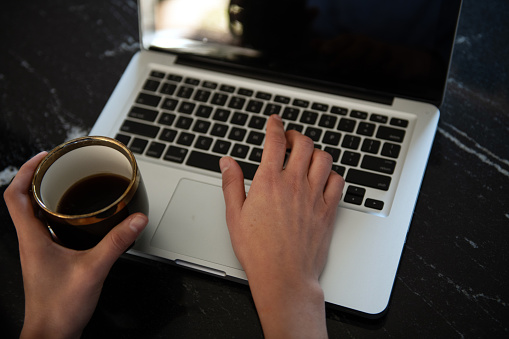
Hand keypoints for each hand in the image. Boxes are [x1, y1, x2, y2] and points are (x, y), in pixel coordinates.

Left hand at [4, 152, 148, 338]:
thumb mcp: (94, 269)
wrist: (52, 333)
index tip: (44, 156)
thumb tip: (135, 219)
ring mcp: (37, 250)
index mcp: (32, 238)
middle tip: (58, 165)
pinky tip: (79, 217)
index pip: (14, 195)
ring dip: (47, 195)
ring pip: (34, 213)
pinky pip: (47, 227)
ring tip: (68, 183)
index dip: (25, 171)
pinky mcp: (47, 258)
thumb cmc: (60, 307)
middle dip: (38, 177)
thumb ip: (117, 242)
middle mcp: (30, 241)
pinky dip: (58, 214)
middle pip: (23, 199)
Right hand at [220, 115, 344, 337]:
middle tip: (290, 140)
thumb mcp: (235, 215)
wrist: (284, 276)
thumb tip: (227, 162)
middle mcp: (294, 184)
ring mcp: (313, 196)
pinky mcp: (327, 211)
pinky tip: (323, 179)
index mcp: (269, 182)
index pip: (275, 141)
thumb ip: (232, 184)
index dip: (275, 126)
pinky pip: (338, 182)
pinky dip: (332, 175)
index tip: (275, 121)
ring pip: (324, 159)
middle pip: (304, 144)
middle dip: (296, 135)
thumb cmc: (258, 250)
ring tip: (308, 156)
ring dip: (316, 152)